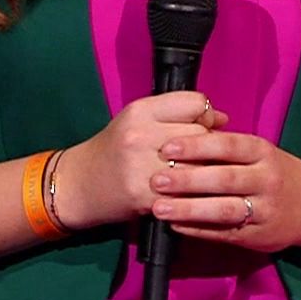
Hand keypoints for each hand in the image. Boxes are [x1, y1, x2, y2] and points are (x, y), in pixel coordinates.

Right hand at [54, 92, 227, 230]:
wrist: (78, 184)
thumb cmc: (113, 151)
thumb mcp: (138, 120)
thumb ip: (177, 113)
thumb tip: (222, 118)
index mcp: (140, 110)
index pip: (194, 103)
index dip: (205, 115)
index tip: (204, 126)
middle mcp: (140, 134)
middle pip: (200, 133)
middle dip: (209, 146)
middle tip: (203, 156)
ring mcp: (142, 166)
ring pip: (198, 165)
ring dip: (206, 173)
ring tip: (199, 176)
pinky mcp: (146, 196)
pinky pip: (187, 194)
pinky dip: (195, 195)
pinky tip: (191, 195)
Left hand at [147, 131, 300, 252]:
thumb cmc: (275, 172)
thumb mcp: (258, 151)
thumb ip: (224, 146)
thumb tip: (180, 136)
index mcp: (262, 152)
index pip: (227, 146)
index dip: (196, 146)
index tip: (167, 147)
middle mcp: (265, 180)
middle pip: (224, 179)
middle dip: (187, 179)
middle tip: (156, 179)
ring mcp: (264, 210)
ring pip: (224, 210)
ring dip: (188, 209)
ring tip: (158, 207)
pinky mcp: (258, 237)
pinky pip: (224, 234)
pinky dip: (198, 230)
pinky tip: (175, 225)